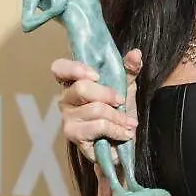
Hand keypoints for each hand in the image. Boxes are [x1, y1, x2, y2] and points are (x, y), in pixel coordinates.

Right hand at [53, 49, 142, 163]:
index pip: (59, 68)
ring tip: (128, 123)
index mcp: (74, 82)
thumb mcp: (126, 87)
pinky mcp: (74, 135)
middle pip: (82, 88)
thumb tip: (135, 53)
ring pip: (95, 109)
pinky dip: (117, 129)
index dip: (75, 68)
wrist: (121, 142)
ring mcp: (67, 118)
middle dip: (109, 94)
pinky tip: (124, 134)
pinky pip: (99, 126)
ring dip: (118, 116)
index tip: (97, 75)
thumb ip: (129, 69)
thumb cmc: (118, 111)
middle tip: (121, 101)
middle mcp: (66, 99)